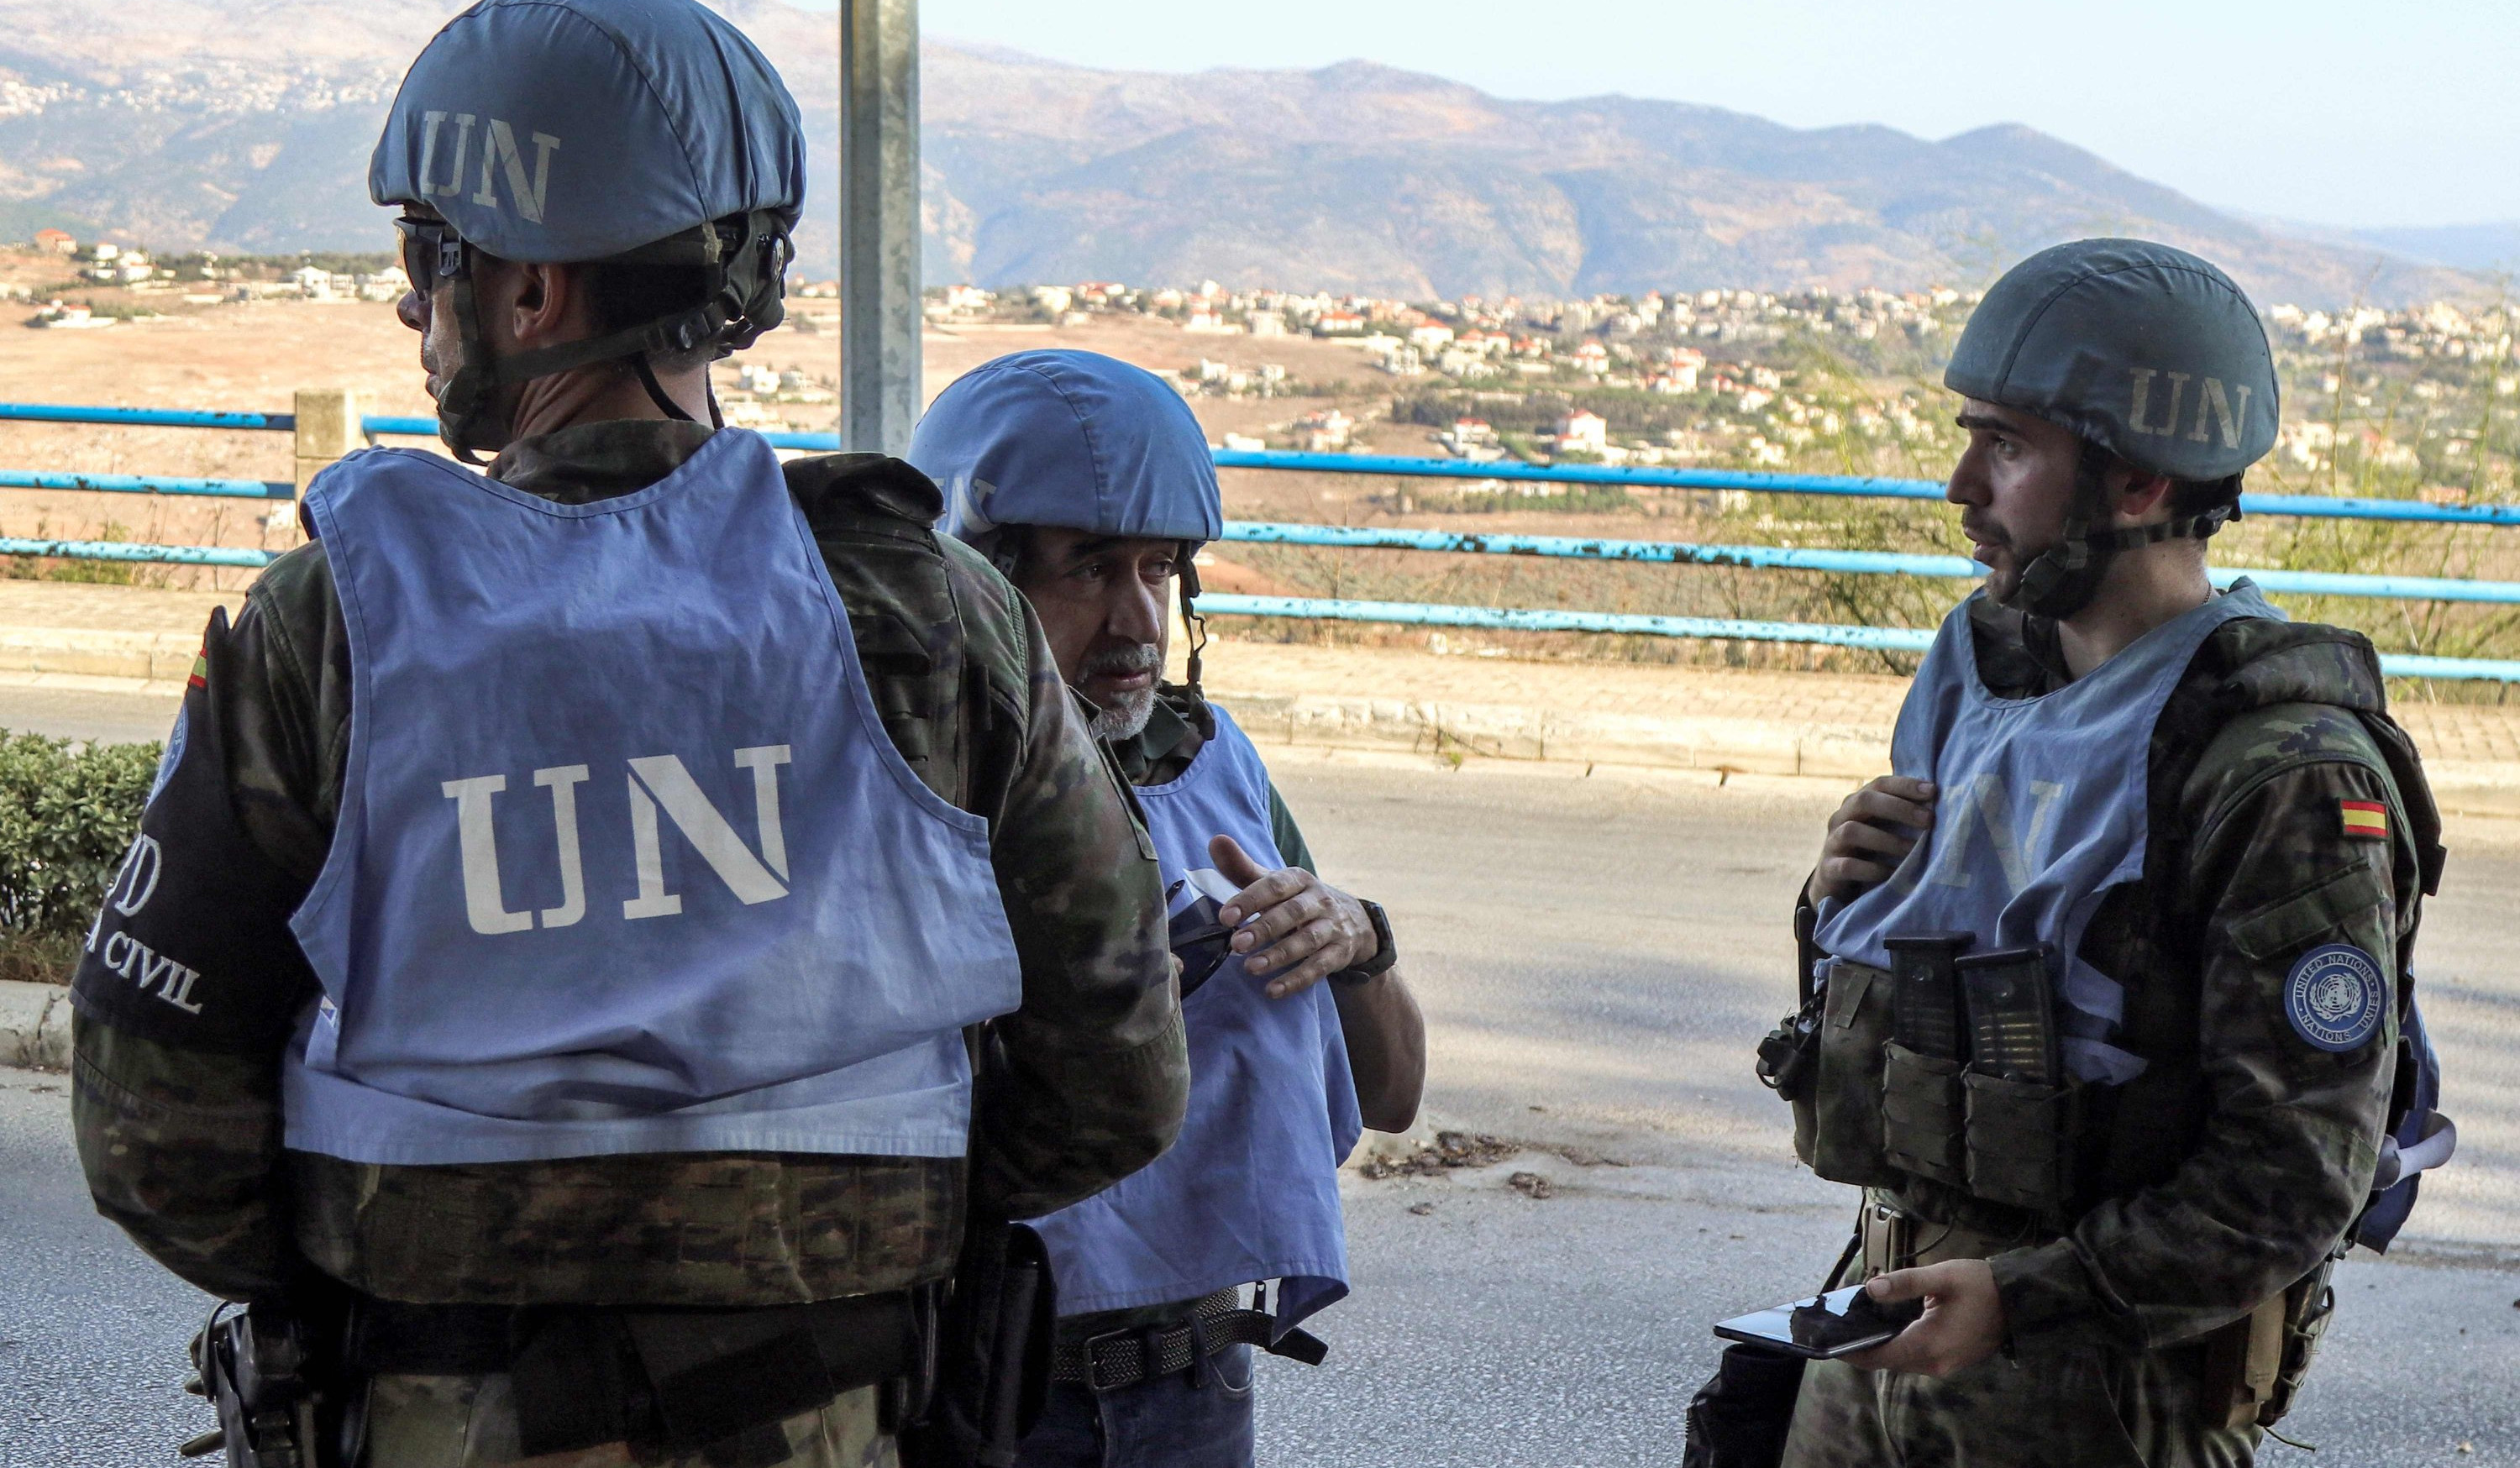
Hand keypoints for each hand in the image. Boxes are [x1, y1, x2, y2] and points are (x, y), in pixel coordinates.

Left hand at [1211, 834, 1375, 998]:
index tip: (1225, 916)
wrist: (1353, 920)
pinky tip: (1273, 990)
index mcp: (1299, 879)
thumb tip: (1215, 841)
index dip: (1250, 899)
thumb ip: (1242, 867)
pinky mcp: (1340, 952)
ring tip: (1250, 968)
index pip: (1275, 885)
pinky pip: (1320, 967)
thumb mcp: (1275, 882)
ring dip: (1279, 955)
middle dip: (1264, 928)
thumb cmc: (1297, 900)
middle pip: (1293, 913)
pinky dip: (1296, 979)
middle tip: (1236, 944)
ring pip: (1307, 941)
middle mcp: (1319, 900)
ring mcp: (1333, 926)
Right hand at [1806, 775, 1936, 906]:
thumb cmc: (1869, 851)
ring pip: (1852, 831)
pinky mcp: (1829, 869)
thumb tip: (1939, 806)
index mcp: (1856, 804)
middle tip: (1928, 820)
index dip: (1905, 785)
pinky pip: (1848, 865)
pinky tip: (1892, 873)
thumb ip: (1902, 816)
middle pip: (1863, 801)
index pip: (1879, 784)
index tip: (1933, 791)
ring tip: (1913, 850)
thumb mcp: (1883, 829)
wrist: (1836, 883)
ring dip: (1887, 839)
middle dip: (1898, 808)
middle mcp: (1841, 818)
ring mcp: (1832, 843)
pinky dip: (1872, 869)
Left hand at [1840, 1260, 2004, 1377]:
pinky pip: (1918, 1358)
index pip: (1879, 1356)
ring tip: (1861, 1325)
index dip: (1853, 1352)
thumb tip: (1870, 1289)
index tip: (1829, 1344)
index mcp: (1928, 1345)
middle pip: (1888, 1361)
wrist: (2020, 1300)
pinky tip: (1891, 1327)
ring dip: (1883, 1347)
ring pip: (1902, 1361)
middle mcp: (1934, 1363)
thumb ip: (1905, 1283)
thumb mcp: (1941, 1277)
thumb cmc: (1980, 1285)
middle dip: (1865, 1347)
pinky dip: (1901, 1346)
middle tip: (1842, 1327)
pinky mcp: (1951, 1362)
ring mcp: (1945, 1366)